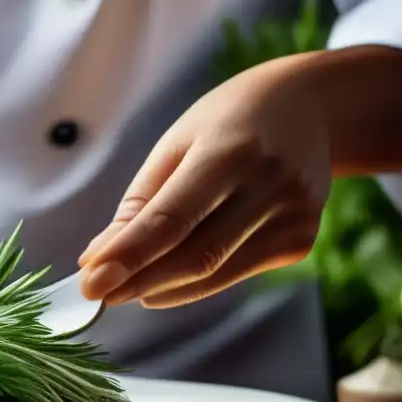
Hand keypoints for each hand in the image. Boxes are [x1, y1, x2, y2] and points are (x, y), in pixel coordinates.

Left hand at [78, 59, 330, 307]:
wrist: (310, 108)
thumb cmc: (227, 123)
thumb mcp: (176, 145)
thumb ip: (139, 204)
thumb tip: (99, 257)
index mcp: (229, 153)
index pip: (171, 219)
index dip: (129, 256)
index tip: (91, 282)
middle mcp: (268, 186)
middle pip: (195, 256)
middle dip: (139, 281)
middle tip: (98, 294)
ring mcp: (292, 217)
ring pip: (214, 274)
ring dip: (161, 289)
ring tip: (125, 288)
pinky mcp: (300, 241)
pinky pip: (234, 274)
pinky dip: (194, 281)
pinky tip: (170, 276)